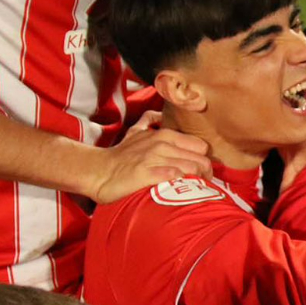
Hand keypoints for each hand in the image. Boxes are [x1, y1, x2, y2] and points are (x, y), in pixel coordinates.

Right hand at [84, 111, 212, 202]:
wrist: (99, 171)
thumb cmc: (121, 155)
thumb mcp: (136, 132)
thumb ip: (150, 121)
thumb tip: (158, 114)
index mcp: (165, 134)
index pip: (201, 146)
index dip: (204, 159)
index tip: (202, 171)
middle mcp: (162, 143)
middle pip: (201, 158)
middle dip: (206, 173)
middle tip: (203, 184)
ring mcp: (154, 158)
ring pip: (191, 167)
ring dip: (197, 180)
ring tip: (195, 190)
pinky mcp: (146, 173)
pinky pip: (175, 176)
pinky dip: (182, 183)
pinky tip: (181, 190)